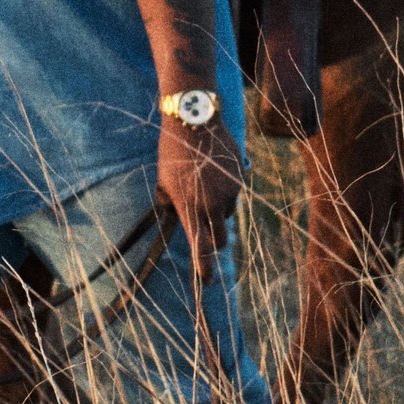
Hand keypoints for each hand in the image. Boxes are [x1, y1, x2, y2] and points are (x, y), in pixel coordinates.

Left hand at [156, 114, 243, 282]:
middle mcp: (212, 204)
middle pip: (221, 239)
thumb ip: (170, 202)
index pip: (199, 247)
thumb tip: (174, 215)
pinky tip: (214, 173)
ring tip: (204, 188)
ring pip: (227, 213)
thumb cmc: (172, 151)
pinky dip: (225, 191)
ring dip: (218, 212)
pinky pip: (234, 193)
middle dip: (216, 243)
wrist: (195, 121)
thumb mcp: (164, 180)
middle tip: (209, 239)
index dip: (203, 268)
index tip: (205, 283)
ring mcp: (229, 191)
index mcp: (190, 207)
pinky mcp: (240, 178)